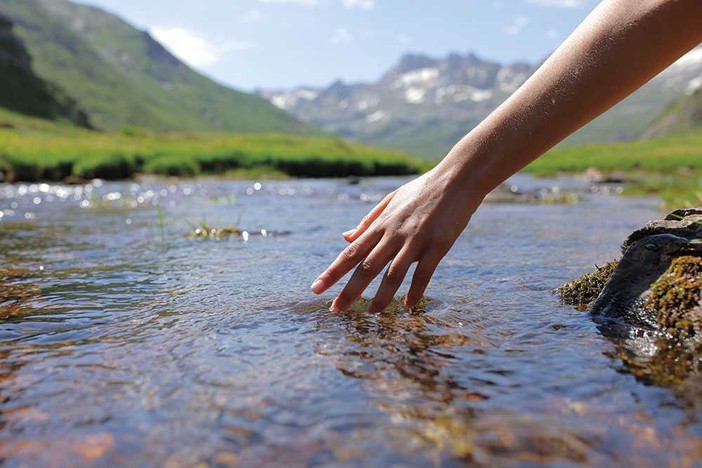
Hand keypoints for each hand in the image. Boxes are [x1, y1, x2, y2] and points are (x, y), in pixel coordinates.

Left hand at [310, 165, 481, 311]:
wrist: (457, 179)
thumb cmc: (422, 190)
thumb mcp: (390, 201)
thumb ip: (368, 221)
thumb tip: (345, 237)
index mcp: (381, 225)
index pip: (351, 253)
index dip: (332, 272)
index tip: (316, 288)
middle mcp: (394, 234)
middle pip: (367, 267)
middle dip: (349, 291)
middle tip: (334, 310)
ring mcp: (416, 240)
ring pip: (393, 274)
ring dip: (381, 296)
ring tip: (370, 314)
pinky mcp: (438, 245)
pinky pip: (424, 272)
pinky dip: (415, 290)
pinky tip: (408, 305)